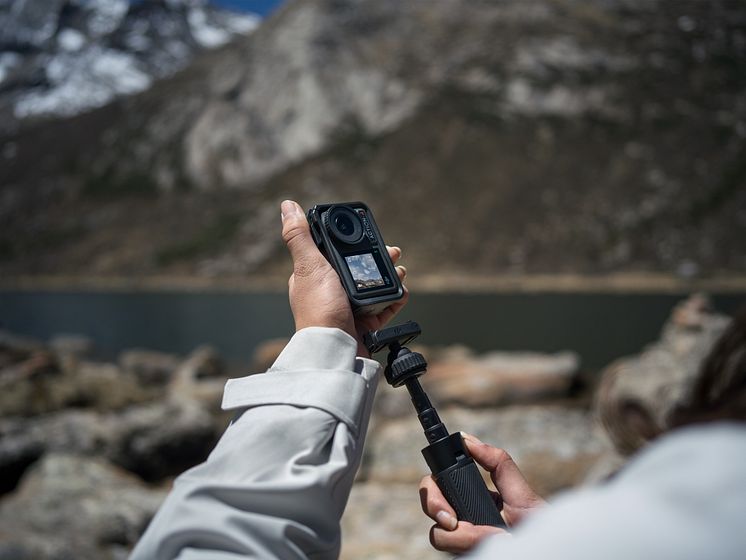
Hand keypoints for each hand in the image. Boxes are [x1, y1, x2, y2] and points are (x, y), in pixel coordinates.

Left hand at [280, 200, 408, 356]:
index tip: (369, 234)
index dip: (353, 242)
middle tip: (394, 252)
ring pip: (374, 286)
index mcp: (315, 276)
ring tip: (400, 272)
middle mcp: (330, 292)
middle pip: (359, 268)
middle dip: (378, 257)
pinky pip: (384, 307)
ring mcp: (348, 308)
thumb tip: (288, 205)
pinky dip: (395, 298)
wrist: (336, 349)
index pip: (336, 252)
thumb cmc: (319, 308)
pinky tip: (401, 292)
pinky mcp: (364, 325)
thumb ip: (300, 236)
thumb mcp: (309, 265)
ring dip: (391, 276)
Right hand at [419, 433, 545, 553]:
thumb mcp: (520, 491)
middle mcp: (461, 518)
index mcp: (471, 497)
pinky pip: (450, 551)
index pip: (439, 482)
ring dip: (463, 534)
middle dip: (435, 505)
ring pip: (437, 534)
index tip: (442, 482)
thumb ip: (497, 463)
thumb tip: (468, 438)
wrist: (545, 552)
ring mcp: (460, 541)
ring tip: (493, 536)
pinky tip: (488, 544)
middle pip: (429, 503)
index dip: (434, 482)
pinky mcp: (462, 555)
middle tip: (453, 520)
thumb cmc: (537, 525)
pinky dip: (468, 545)